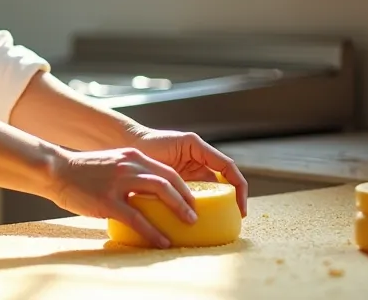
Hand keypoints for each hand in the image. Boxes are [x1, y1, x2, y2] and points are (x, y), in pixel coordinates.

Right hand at [45, 147, 197, 248]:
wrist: (56, 170)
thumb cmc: (82, 172)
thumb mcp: (111, 164)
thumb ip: (130, 174)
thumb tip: (147, 196)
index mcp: (131, 156)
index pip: (166, 170)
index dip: (183, 187)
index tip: (191, 201)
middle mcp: (128, 165)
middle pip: (168, 179)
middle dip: (186, 198)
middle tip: (194, 214)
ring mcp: (118, 182)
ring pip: (158, 191)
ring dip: (178, 208)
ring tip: (188, 223)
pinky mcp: (106, 200)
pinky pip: (137, 217)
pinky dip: (153, 230)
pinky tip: (161, 241)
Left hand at [126, 126, 248, 216]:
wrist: (127, 145)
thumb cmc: (147, 144)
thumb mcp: (170, 153)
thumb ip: (184, 167)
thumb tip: (195, 193)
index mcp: (198, 149)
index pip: (227, 168)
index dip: (239, 186)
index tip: (240, 206)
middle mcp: (197, 160)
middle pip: (222, 181)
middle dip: (231, 199)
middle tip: (233, 220)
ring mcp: (189, 171)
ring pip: (209, 191)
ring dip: (214, 205)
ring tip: (217, 222)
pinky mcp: (179, 181)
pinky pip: (193, 195)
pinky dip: (197, 206)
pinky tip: (195, 219)